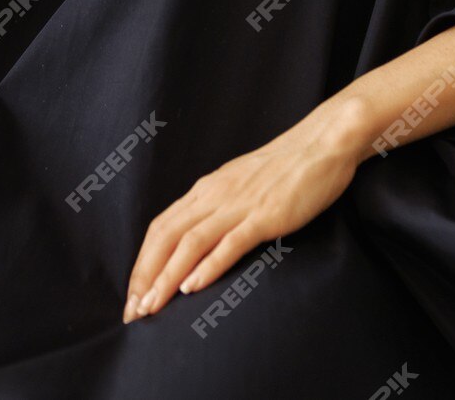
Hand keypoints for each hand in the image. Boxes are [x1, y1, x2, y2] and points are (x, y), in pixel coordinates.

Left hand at [122, 101, 365, 323]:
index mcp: (205, 189)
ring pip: (191, 243)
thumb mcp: (239, 183)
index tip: (132, 294)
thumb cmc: (285, 167)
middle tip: (132, 311)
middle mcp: (214, 195)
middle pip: (166, 237)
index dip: (142, 262)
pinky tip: (193, 286)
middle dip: (145, 276)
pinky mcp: (265, 216)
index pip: (160, 228)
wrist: (322, 143)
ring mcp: (239, 205)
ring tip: (151, 305)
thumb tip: (199, 234)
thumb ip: (218, 205)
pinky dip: (208, 265)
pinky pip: (230, 243)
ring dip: (167, 277)